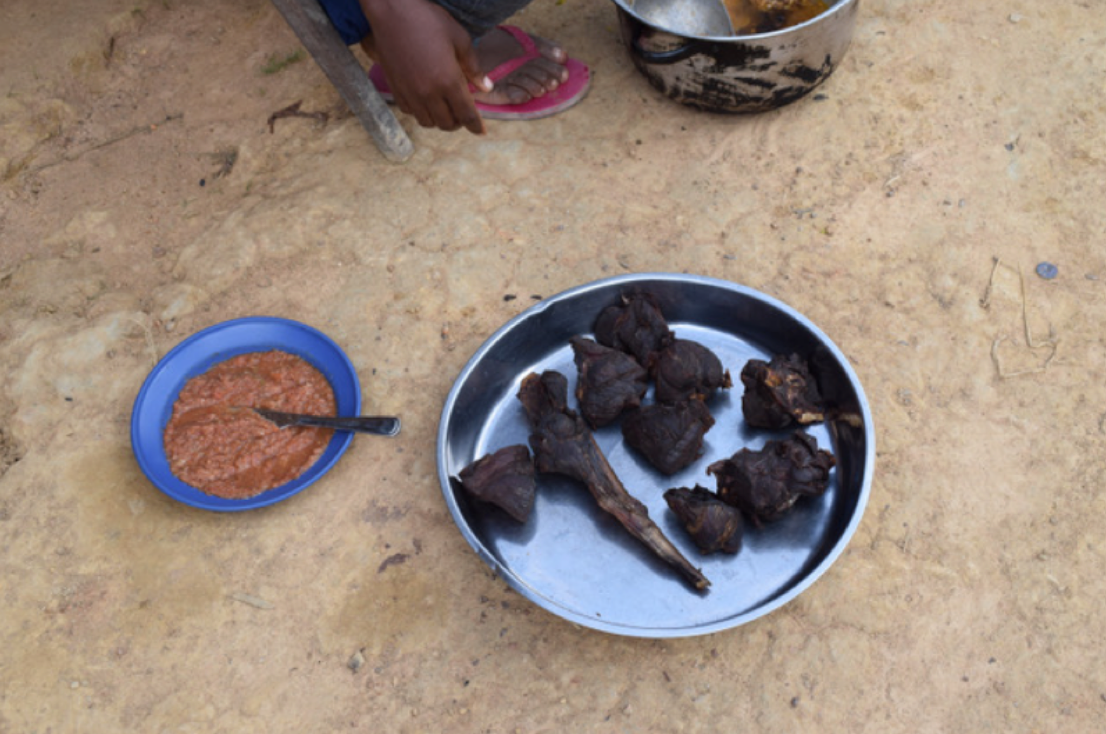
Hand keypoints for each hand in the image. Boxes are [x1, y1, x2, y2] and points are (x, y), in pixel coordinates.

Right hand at [359, 0, 491, 133]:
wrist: (391, 12)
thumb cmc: (428, 20)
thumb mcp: (459, 39)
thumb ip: (474, 67)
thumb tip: (486, 87)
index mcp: (449, 81)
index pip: (466, 115)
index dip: (476, 126)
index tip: (481, 131)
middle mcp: (429, 93)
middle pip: (447, 124)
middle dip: (458, 123)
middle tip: (462, 113)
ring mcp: (410, 93)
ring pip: (428, 122)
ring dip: (439, 119)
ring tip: (444, 108)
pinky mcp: (395, 89)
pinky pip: (410, 112)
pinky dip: (421, 112)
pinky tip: (425, 100)